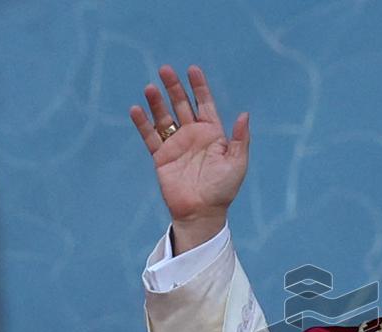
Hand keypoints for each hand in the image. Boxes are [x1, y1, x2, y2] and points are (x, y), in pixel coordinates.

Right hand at [130, 65, 249, 253]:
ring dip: (157, 102)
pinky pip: (150, 137)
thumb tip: (244, 114)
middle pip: (181, 105)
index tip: (193, 70)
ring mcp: (176, 145)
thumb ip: (240, 139)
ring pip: (164, 117)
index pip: (205, 104)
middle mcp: (193, 136)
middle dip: (174, 87)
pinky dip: (142, 123)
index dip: (199, 87)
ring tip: (150, 87)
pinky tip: (137, 110)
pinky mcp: (161, 157)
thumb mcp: (237, 163)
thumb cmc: (223, 189)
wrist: (202, 212)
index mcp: (212, 134)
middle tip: (166, 70)